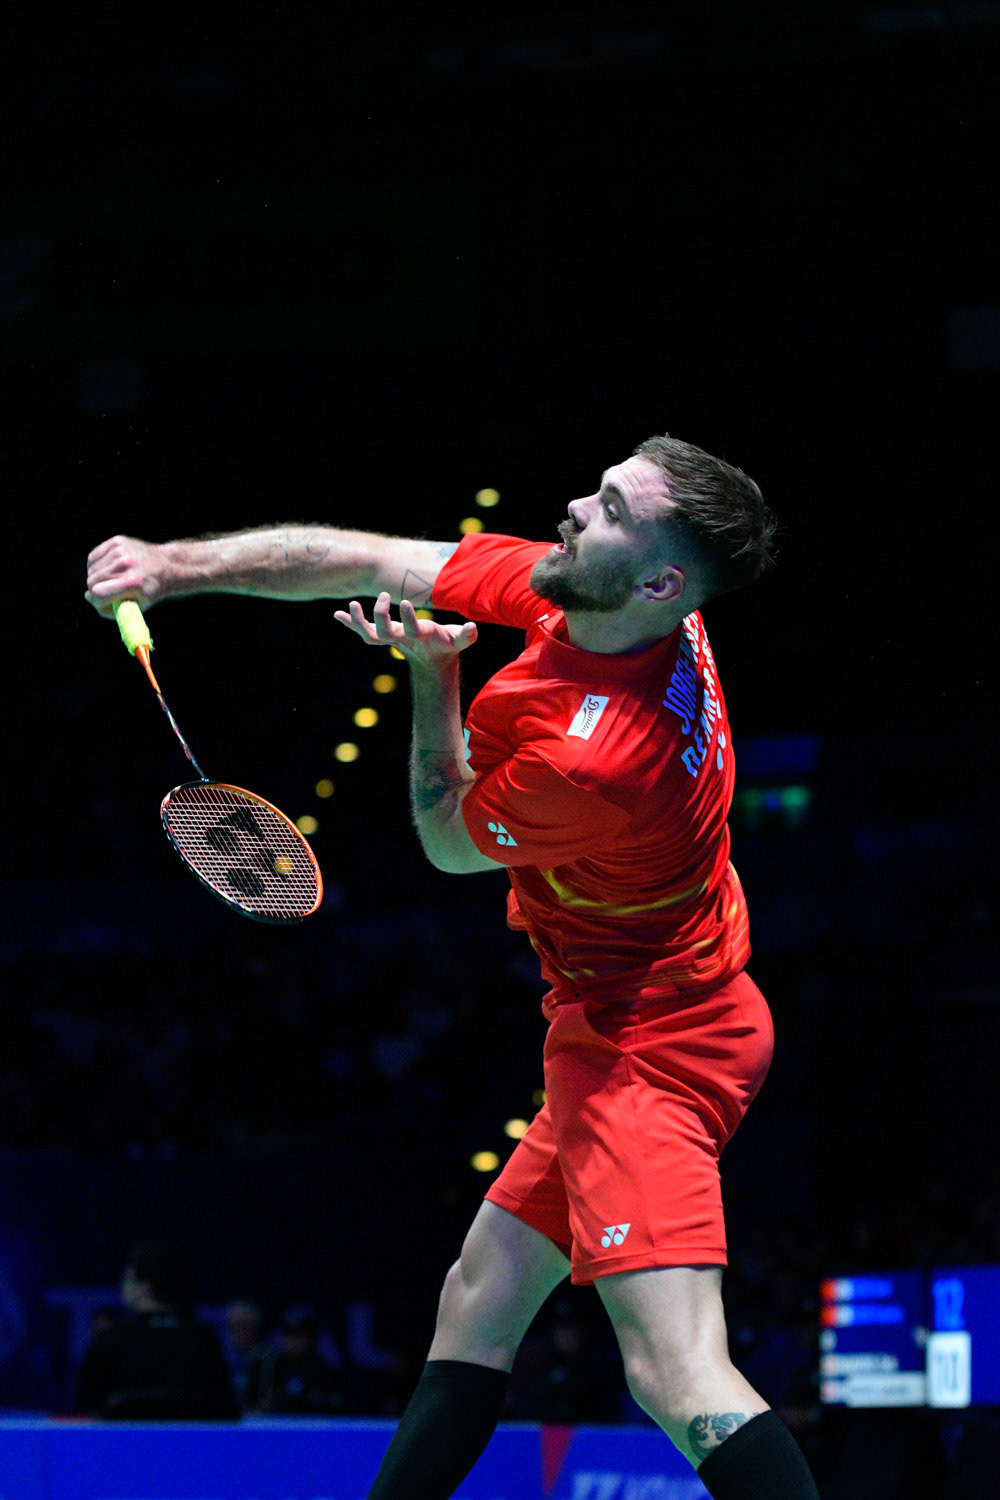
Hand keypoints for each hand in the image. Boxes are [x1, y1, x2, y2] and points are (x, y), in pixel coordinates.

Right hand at [86, 534, 167, 617]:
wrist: (165, 566)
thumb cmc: (149, 590)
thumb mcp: (137, 608)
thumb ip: (112, 610)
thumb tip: (91, 599)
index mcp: (132, 582)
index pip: (98, 593)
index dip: (95, 600)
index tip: (98, 600)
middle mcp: (126, 564)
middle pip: (92, 581)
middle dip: (95, 589)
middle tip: (106, 591)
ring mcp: (121, 551)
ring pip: (91, 569)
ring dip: (96, 577)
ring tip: (111, 580)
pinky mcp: (117, 542)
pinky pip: (93, 557)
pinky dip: (96, 565)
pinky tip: (108, 569)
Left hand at [334, 593, 476, 667]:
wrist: (433, 661)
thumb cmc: (448, 644)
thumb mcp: (460, 641)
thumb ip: (466, 636)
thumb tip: (472, 628)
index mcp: (419, 636)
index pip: (411, 629)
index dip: (408, 618)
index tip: (404, 602)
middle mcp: (401, 638)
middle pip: (383, 633)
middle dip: (380, 616)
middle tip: (385, 596)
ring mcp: (390, 638)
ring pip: (369, 635)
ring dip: (358, 621)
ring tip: (351, 605)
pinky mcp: (383, 635)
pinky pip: (363, 630)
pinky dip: (350, 623)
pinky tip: (337, 614)